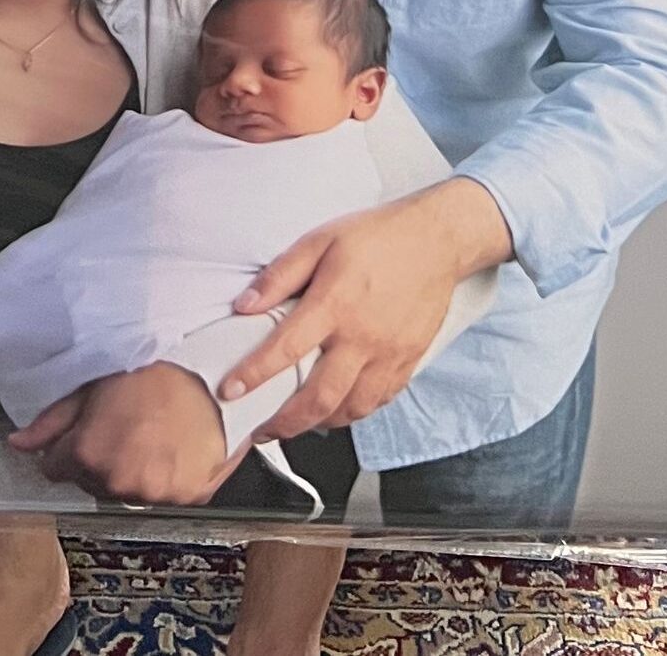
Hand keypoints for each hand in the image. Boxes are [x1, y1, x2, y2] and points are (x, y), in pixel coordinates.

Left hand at [7, 365, 248, 504]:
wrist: (209, 370)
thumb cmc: (152, 371)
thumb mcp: (91, 387)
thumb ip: (51, 422)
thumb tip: (18, 443)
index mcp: (88, 455)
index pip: (54, 470)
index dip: (67, 447)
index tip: (84, 433)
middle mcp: (119, 481)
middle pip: (91, 483)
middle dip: (99, 460)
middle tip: (122, 427)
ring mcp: (156, 493)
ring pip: (128, 492)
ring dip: (132, 472)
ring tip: (149, 436)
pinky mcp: (189, 496)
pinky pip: (165, 495)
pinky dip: (166, 477)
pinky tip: (172, 448)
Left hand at [220, 177, 510, 440]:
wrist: (436, 240)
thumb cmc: (377, 237)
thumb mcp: (320, 240)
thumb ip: (280, 275)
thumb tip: (245, 305)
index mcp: (335, 304)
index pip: (286, 349)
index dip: (253, 375)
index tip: (230, 391)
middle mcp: (363, 337)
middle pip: (319, 397)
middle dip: (284, 423)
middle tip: (262, 430)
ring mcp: (389, 354)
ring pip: (351, 409)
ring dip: (319, 424)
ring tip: (296, 423)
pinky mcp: (408, 362)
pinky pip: (378, 401)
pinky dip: (353, 413)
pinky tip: (336, 408)